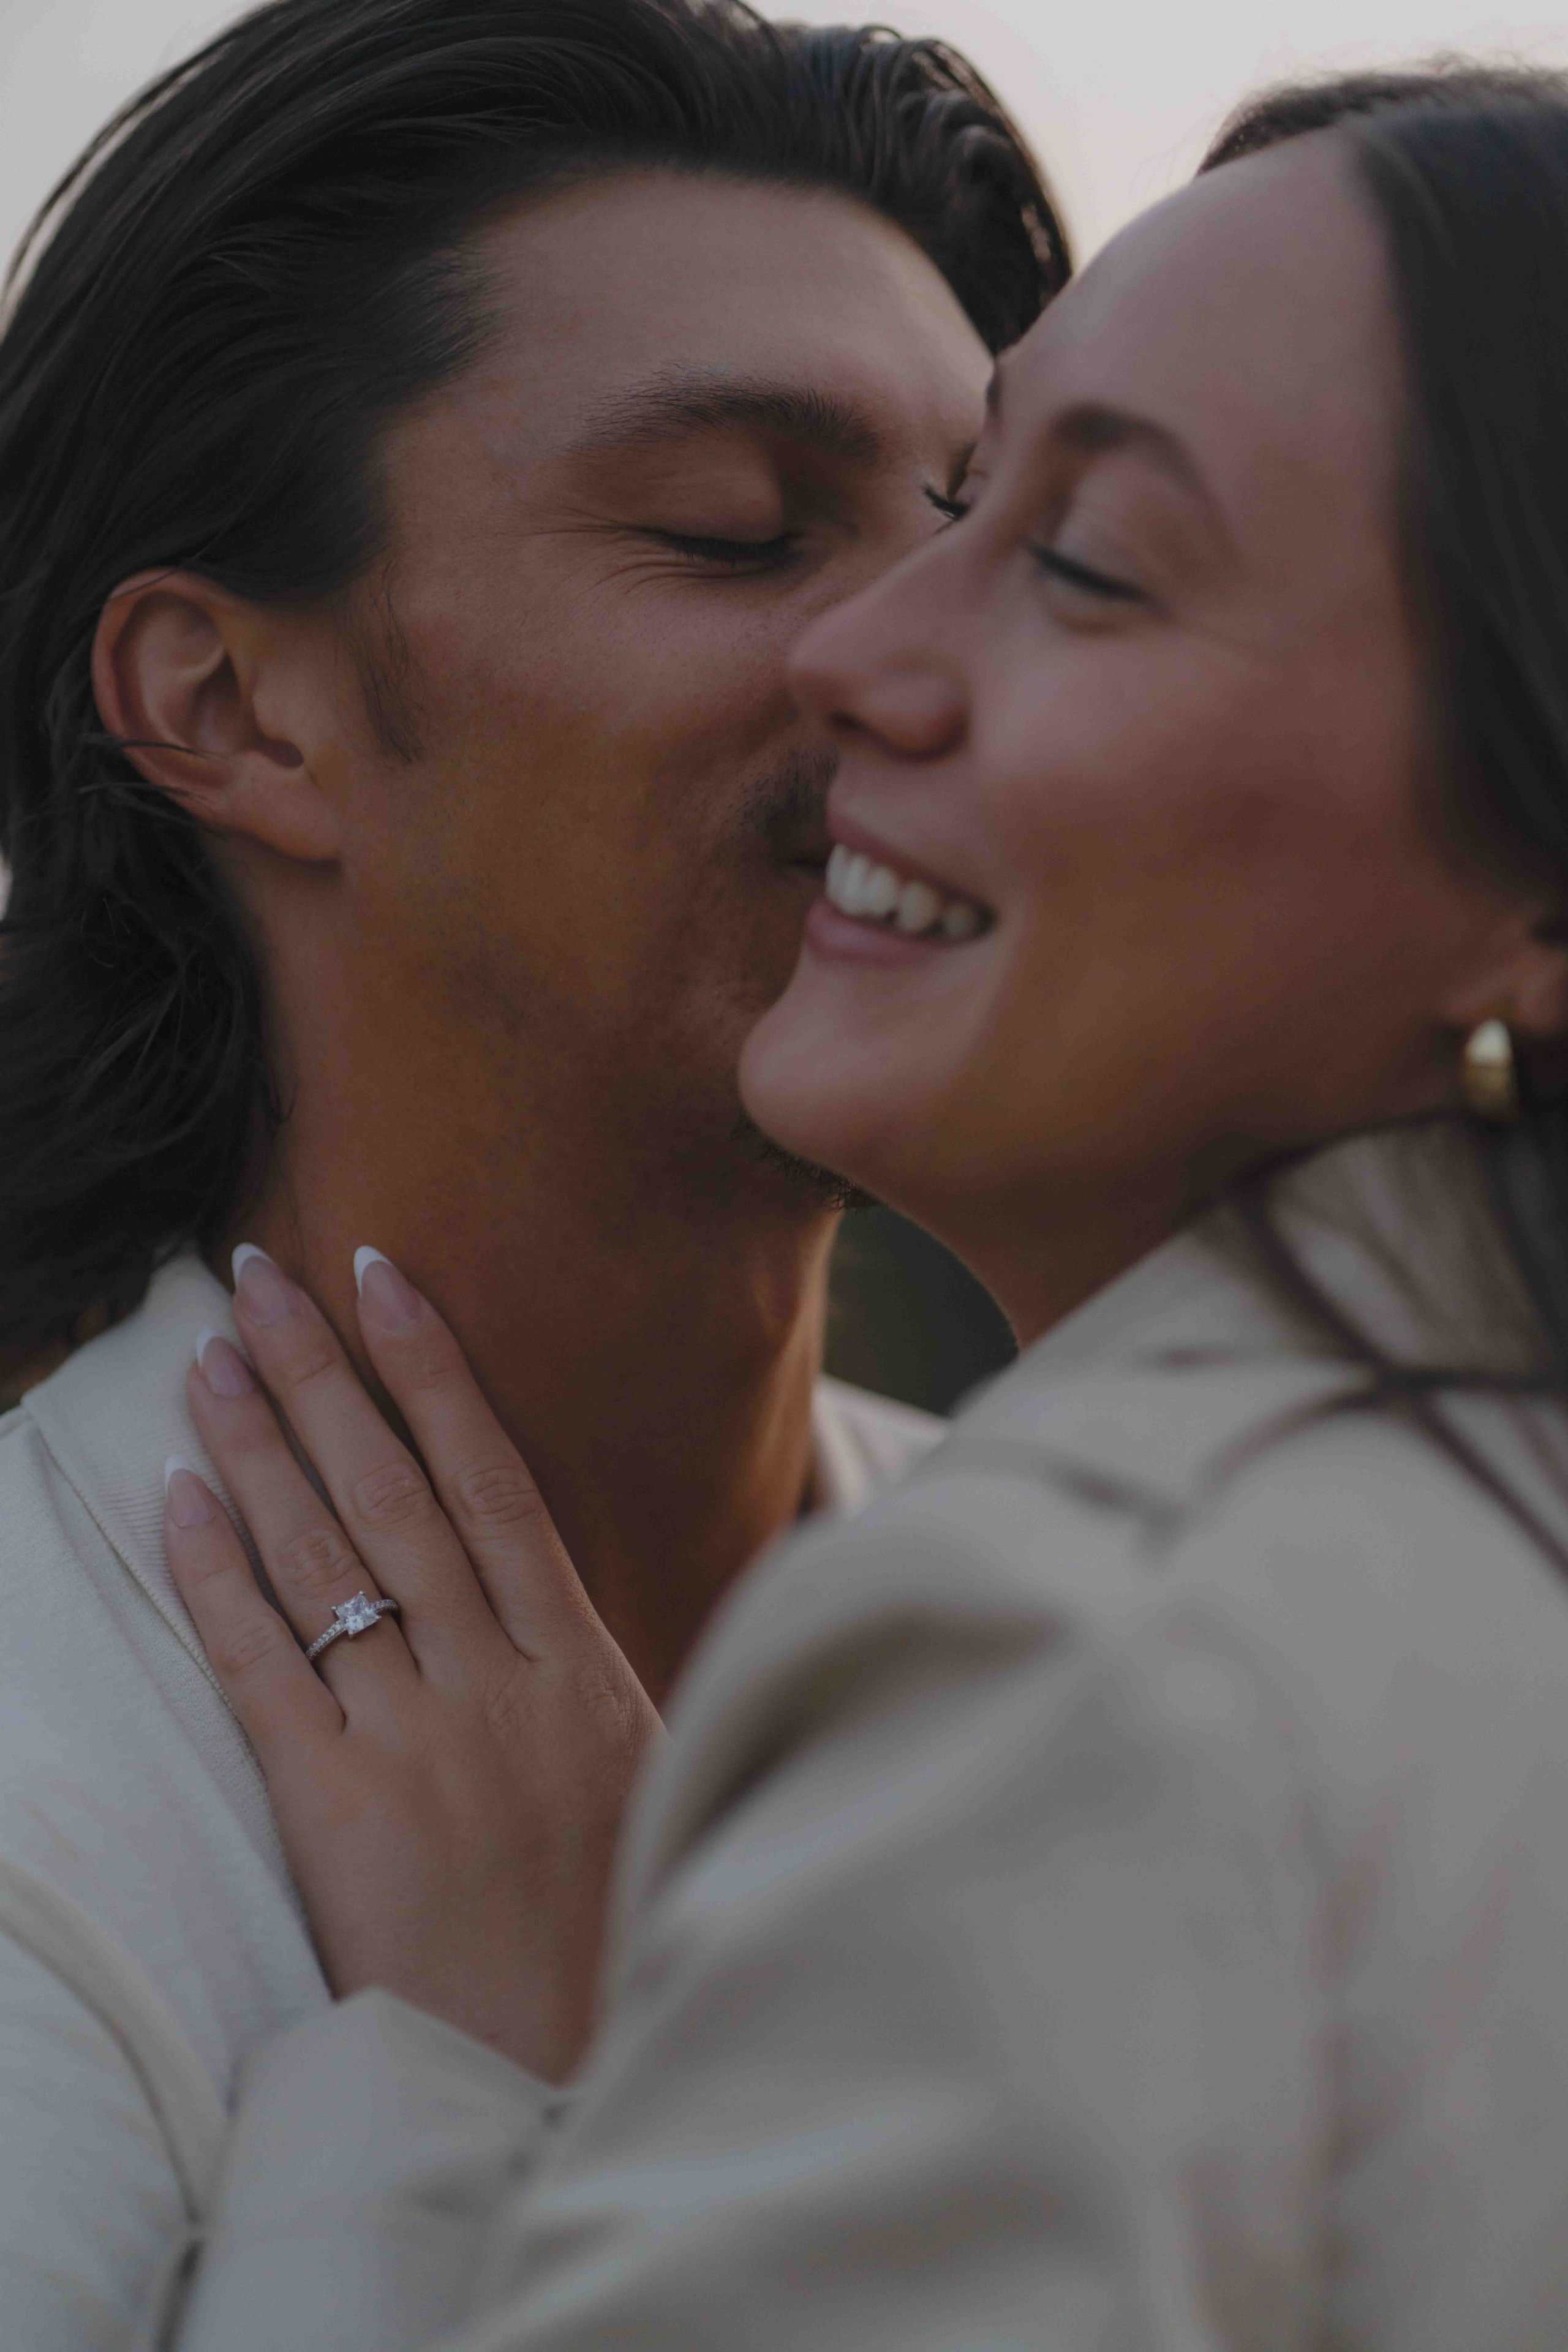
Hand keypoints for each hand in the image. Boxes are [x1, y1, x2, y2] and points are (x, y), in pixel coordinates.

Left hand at [164, 1247, 660, 2080]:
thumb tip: (553, 1573)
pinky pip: (264, 1667)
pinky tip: (178, 1498)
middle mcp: (497, 1679)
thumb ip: (595, 1662)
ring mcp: (419, 1739)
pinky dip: (215, 1576)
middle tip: (258, 1277)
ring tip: (206, 1357)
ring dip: (258, 1445)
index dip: (433, 1371)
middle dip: (322, 1372)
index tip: (382, 1277)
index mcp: (578, 1661)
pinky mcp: (339, 1810)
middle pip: (394, 1491)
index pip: (493, 1478)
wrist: (570, 2069)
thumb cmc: (616, 1917)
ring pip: (326, 1557)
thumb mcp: (648, 1766)